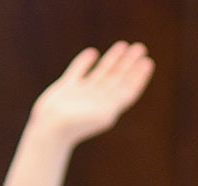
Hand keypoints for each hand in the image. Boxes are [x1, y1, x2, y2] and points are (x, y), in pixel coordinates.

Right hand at [26, 42, 154, 147]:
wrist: (50, 130)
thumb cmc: (75, 125)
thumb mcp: (100, 114)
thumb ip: (114, 101)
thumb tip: (128, 89)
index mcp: (109, 108)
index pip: (128, 90)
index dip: (139, 77)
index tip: (148, 63)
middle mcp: (98, 100)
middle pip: (117, 78)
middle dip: (129, 63)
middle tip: (141, 48)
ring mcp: (82, 93)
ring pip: (101, 72)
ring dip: (113, 59)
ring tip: (123, 45)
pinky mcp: (67, 88)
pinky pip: (78, 71)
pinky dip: (86, 62)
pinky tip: (93, 53)